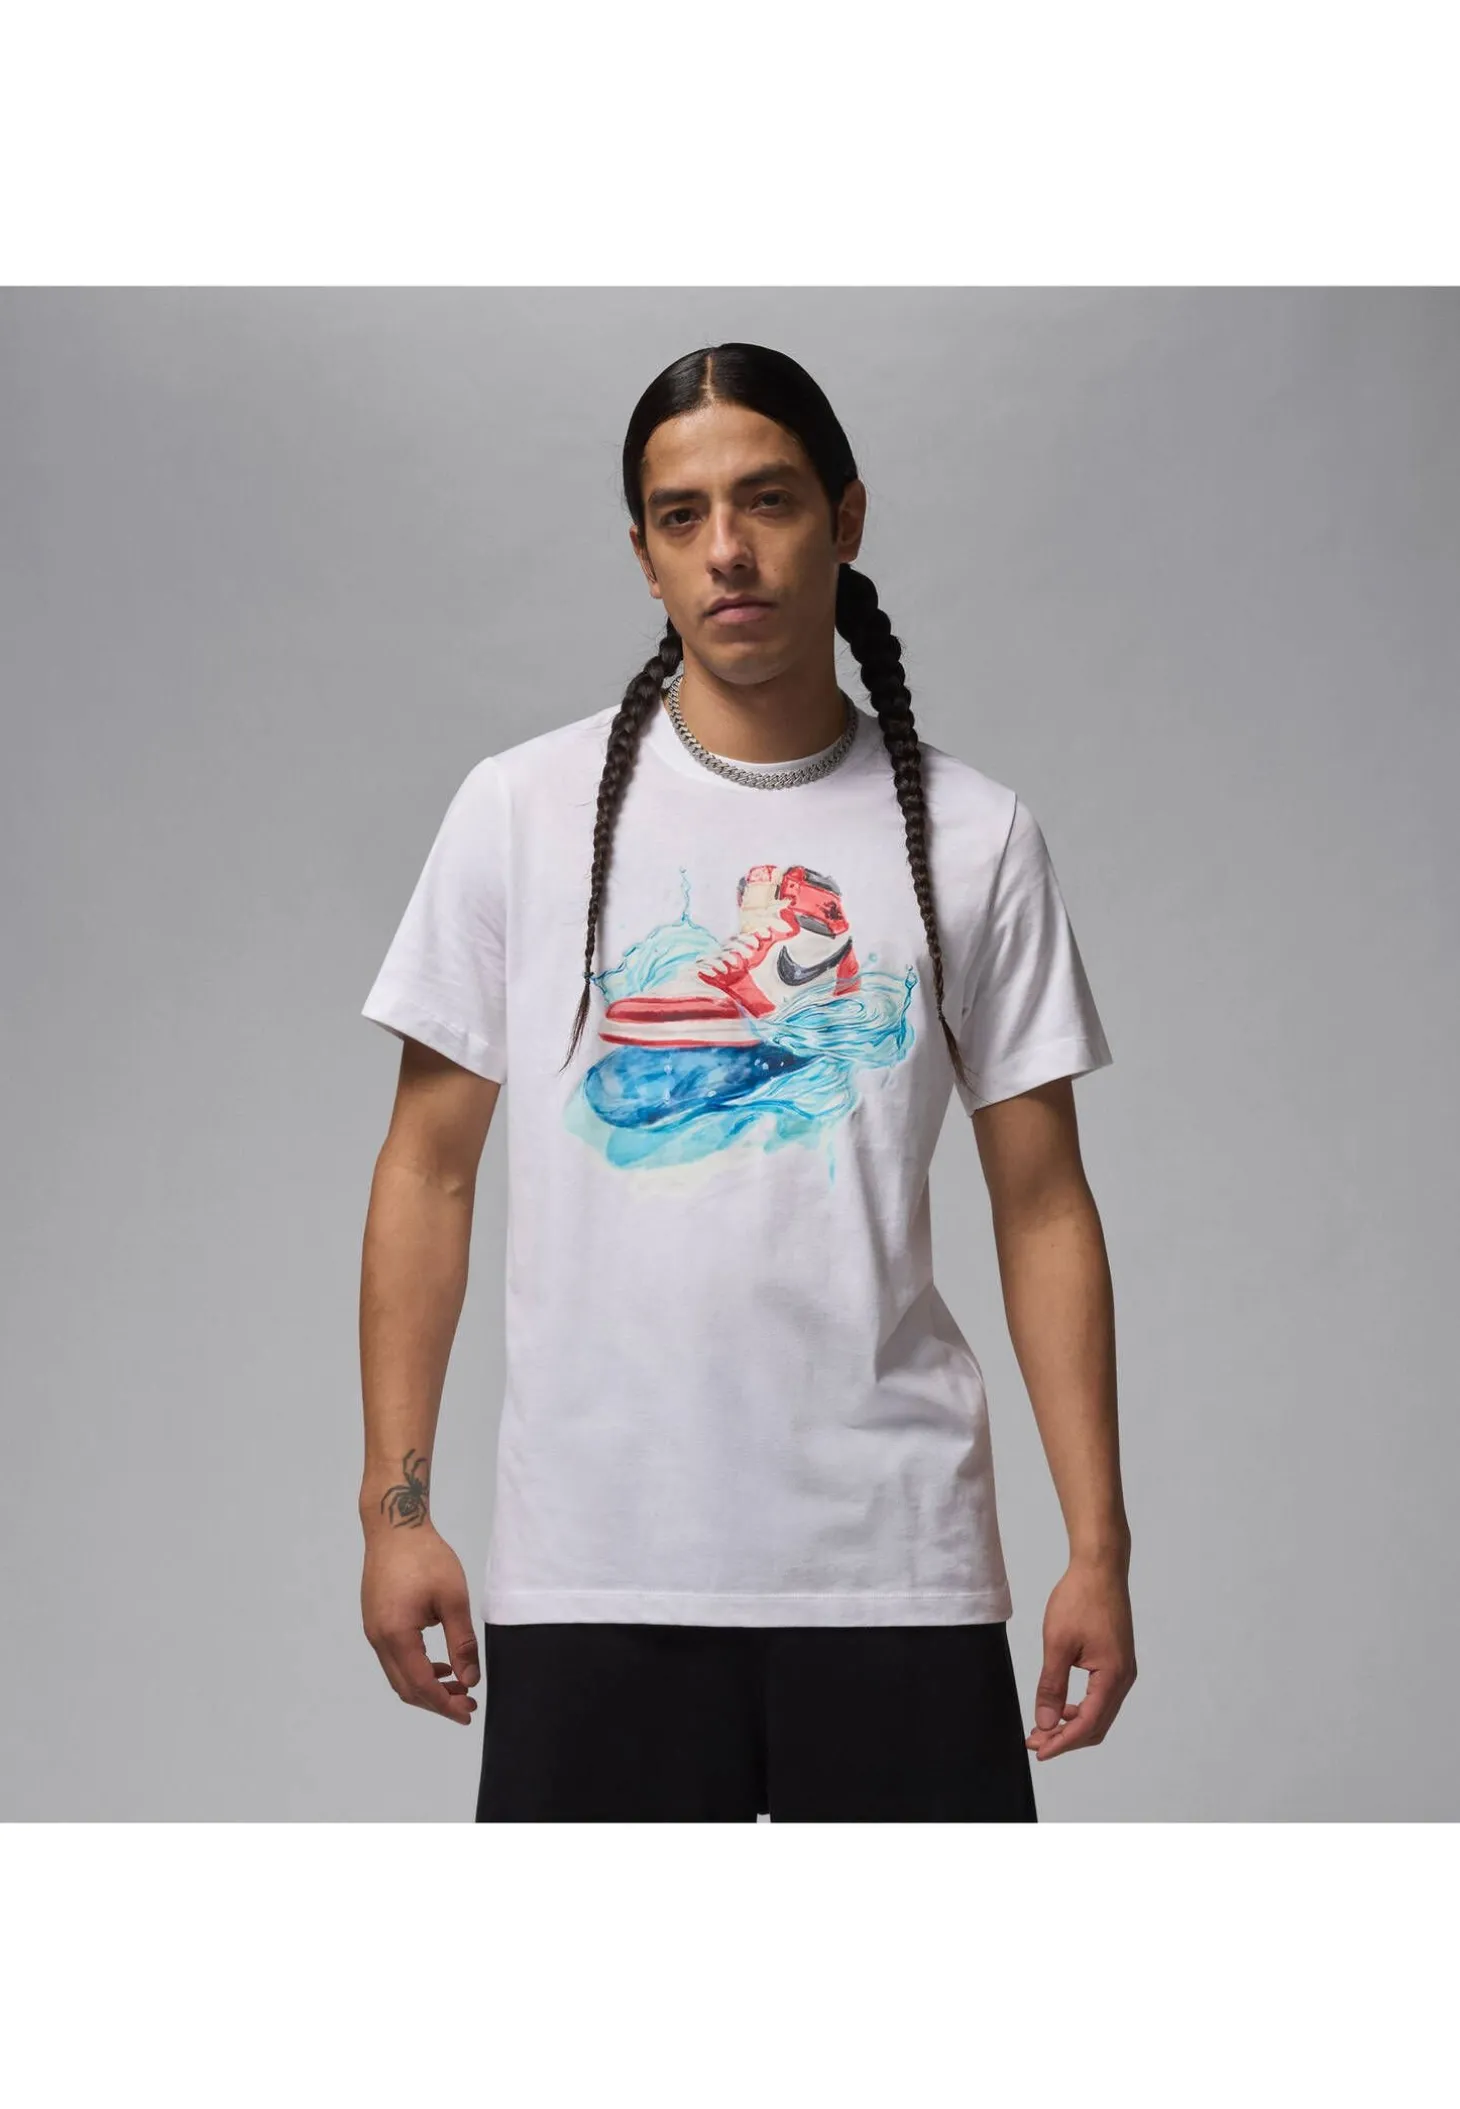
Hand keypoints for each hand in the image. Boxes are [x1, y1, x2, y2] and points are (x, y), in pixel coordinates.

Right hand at [361, 1526, 480, 1726]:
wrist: (394, 1527)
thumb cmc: (426, 1557)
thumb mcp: (453, 1599)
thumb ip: (461, 1643)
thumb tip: (469, 1680)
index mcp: (396, 1635)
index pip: (421, 1685)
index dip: (445, 1704)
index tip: (468, 1713)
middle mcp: (378, 1638)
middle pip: (405, 1687)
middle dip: (436, 1701)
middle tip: (466, 1704)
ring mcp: (372, 1630)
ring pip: (397, 1675)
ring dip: (425, 1686)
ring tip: (457, 1684)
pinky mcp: (374, 1621)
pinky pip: (393, 1658)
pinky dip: (415, 1668)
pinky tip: (438, 1662)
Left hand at [1026, 1556, 1135, 1761]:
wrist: (1100, 1568)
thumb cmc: (1080, 1599)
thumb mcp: (1058, 1643)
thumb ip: (1052, 1686)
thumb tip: (1046, 1723)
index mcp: (1113, 1676)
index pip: (1088, 1724)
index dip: (1062, 1743)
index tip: (1038, 1752)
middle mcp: (1124, 1679)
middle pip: (1097, 1725)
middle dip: (1066, 1738)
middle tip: (1035, 1742)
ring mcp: (1123, 1671)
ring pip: (1099, 1713)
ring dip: (1073, 1725)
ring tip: (1043, 1727)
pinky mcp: (1117, 1662)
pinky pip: (1101, 1697)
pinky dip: (1081, 1709)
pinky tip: (1061, 1707)